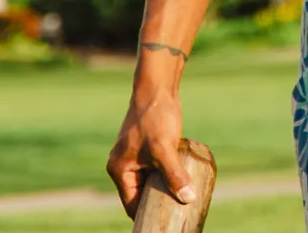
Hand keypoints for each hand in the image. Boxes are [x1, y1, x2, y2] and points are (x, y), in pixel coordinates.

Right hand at [107, 89, 194, 217]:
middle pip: (141, 194)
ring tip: (183, 200)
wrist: (157, 88)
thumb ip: (174, 175)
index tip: (165, 223)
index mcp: (119, 170)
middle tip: (178, 213)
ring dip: (165, 188)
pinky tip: (183, 181)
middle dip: (158, 203)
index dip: (147, 215)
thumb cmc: (155, 117)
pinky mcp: (147, 147)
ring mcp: (135, 156)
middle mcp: (123, 165)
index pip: (132, 204)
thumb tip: (188, 199)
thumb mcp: (164, 149)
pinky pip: (156, 169)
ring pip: (151, 181)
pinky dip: (167, 175)